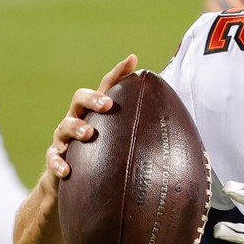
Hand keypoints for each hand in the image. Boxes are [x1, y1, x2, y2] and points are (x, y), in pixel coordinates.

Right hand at [44, 54, 138, 183]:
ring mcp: (63, 138)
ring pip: (65, 126)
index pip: (107, 86)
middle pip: (80, 99)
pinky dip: (58, 163)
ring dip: (75, 127)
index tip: (133, 60)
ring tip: (88, 134)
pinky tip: (67, 170)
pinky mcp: (55, 158)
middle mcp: (78, 119)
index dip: (119, 72)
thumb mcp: (124, 143)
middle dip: (93, 99)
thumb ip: (146, 136)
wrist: (71, 183)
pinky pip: (53, 158)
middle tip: (108, 104)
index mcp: (96, 112)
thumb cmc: (104, 158)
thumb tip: (189, 144)